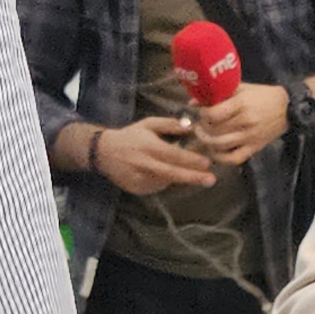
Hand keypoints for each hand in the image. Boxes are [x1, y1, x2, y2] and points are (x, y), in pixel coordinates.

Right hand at [89, 116, 218, 195]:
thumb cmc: (131, 136)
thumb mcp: (149, 124)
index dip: (190, 159)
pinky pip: (157, 187)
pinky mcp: (137, 189)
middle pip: (172, 173)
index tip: (207, 163)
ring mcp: (139, 179)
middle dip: (193, 177)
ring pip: (166, 182)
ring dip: (181, 178)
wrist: (103, 152)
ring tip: (193, 174)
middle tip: (211, 180)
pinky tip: (165, 174)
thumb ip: (171, 125)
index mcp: (148, 146)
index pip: (173, 154)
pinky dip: (166, 182)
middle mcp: (144, 163)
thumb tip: (193, 126)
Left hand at [191, 81, 289, 166]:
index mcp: (242, 104)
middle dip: (202, 127)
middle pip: (214, 130)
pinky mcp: (254, 148)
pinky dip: (220, 157)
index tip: (202, 111)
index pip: (213, 114)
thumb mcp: (241, 88)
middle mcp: (246, 122)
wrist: (289, 108)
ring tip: (204, 135)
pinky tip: (214, 150)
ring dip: (207, 141)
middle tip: (200, 123)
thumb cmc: (262, 95)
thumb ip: (218, 93)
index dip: (202, 114)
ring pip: (220, 145)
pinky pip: (233, 159)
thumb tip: (193, 102)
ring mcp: (250, 137)